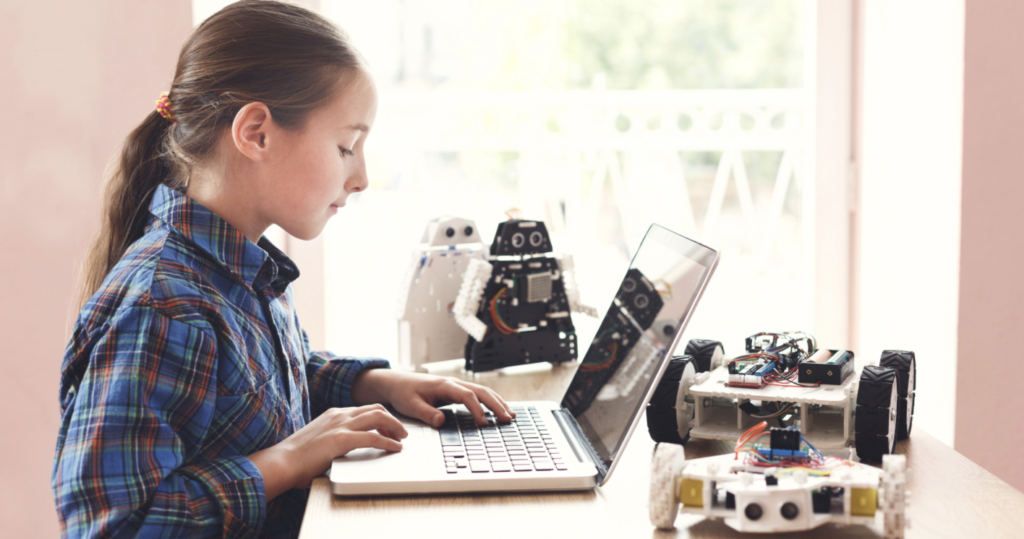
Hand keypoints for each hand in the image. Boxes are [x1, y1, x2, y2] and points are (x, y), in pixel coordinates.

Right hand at [248, 404, 406, 498]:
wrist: (282, 462)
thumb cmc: (297, 458)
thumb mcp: (319, 440)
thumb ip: (334, 439)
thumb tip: (346, 449)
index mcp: (333, 414)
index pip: (365, 409)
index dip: (381, 417)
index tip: (389, 428)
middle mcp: (339, 415)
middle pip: (376, 408)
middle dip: (392, 419)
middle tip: (401, 432)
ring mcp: (341, 425)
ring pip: (379, 416)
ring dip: (395, 426)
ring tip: (402, 438)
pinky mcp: (342, 439)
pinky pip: (374, 436)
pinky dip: (388, 441)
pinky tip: (395, 448)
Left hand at [352, 369, 515, 426]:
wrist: (397, 383)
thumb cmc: (404, 393)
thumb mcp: (411, 405)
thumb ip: (426, 413)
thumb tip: (441, 421)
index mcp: (444, 386)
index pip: (467, 396)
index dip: (478, 409)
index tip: (484, 424)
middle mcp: (454, 383)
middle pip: (481, 392)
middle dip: (496, 405)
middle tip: (508, 419)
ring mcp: (457, 386)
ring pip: (483, 392)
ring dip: (497, 402)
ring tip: (510, 415)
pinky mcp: (456, 391)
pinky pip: (478, 395)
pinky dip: (491, 401)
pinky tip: (499, 410)